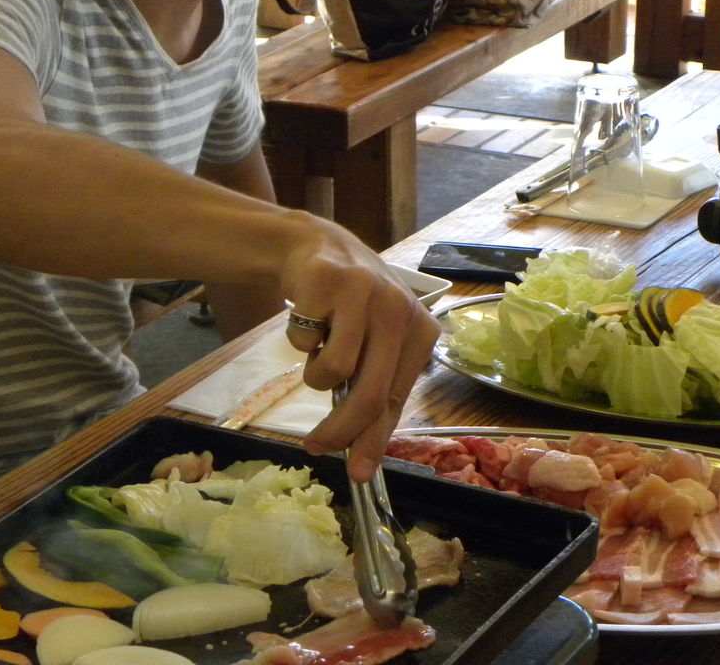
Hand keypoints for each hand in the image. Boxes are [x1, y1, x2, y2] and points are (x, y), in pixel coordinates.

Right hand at [280, 219, 440, 481]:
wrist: (316, 248)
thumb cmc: (350, 307)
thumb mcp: (374, 344)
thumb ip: (374, 391)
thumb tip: (361, 463)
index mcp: (420, 330)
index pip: (397, 398)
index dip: (374, 440)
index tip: (358, 473)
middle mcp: (399, 310)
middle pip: (370, 393)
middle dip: (340, 430)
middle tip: (316, 447)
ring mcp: (364, 293)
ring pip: (334, 370)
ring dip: (315, 374)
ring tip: (318, 353)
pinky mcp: (328, 282)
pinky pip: (304, 341)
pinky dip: (299, 341)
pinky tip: (308, 319)